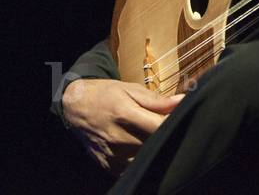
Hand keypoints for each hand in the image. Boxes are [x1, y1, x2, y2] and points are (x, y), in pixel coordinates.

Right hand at [62, 78, 183, 174]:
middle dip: (164, 135)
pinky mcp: (109, 166)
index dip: (173, 123)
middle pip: (154, 143)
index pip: (160, 126)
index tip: (179, 118)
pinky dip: (140, 159)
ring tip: (149, 135)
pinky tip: (138, 147)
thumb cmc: (105, 95)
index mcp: (125, 114)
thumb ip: (157, 100)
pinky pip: (133, 168)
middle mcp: (118, 137)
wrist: (77, 108)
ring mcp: (113, 154)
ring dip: (153, 149)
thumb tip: (181, 101)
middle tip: (162, 125)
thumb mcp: (130, 90)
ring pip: (145, 158)